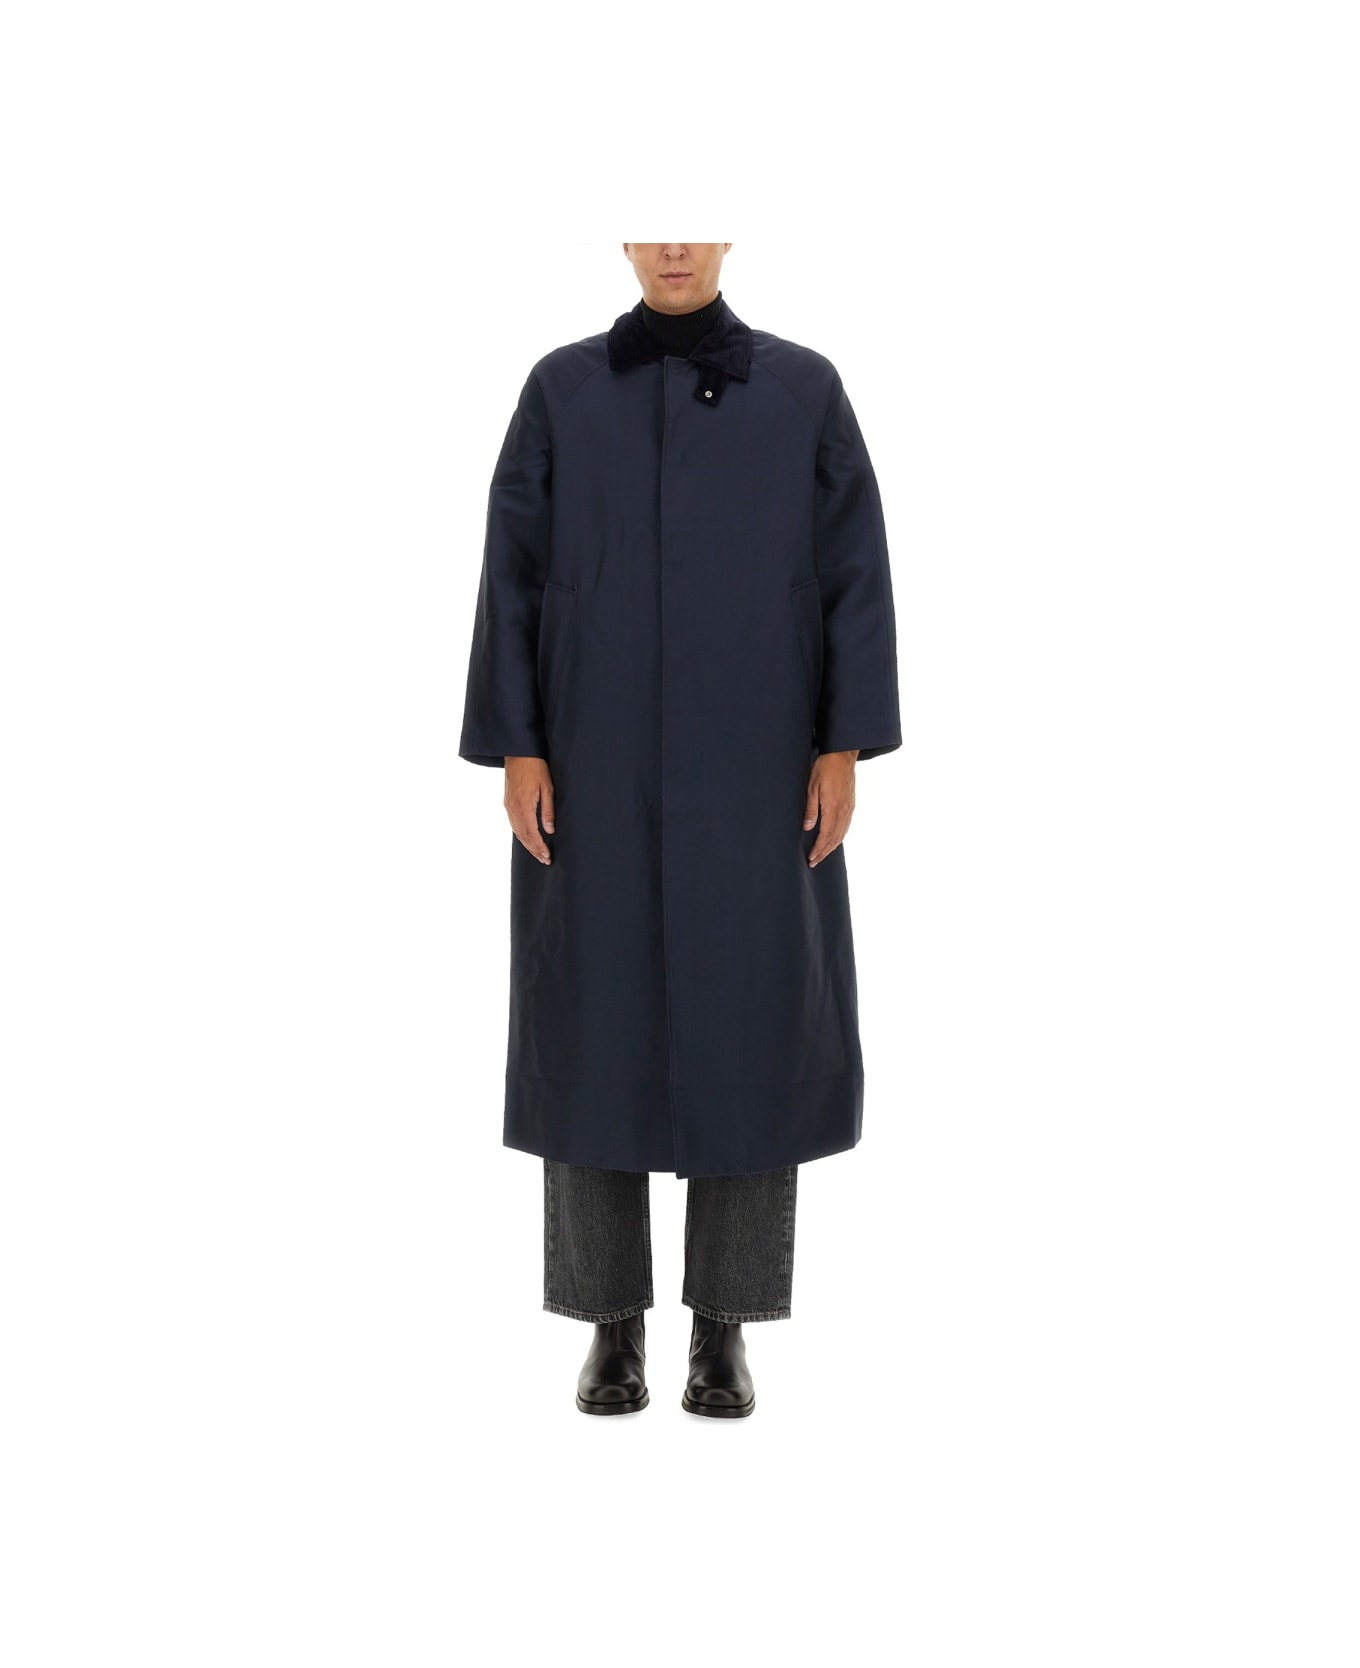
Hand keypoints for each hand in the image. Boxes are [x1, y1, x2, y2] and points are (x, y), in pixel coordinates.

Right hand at [504, 756, 554, 863]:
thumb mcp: (547, 787)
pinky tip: (528, 839)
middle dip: (534, 850)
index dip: (539, 847)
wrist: (518, 751)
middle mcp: (513, 808)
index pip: (531, 833)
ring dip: (527, 844)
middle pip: (523, 836)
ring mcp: (508, 805)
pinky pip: (513, 824)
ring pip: (517, 831)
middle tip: (545, 860)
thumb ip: (548, 810)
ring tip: (538, 854)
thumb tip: (550, 830)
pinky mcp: (507, 802)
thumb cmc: (535, 766)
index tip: (547, 857)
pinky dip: (521, 834)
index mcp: (523, 805)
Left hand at [803, 750, 857, 866]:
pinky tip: (834, 840)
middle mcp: (844, 810)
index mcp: (833, 807)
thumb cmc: (824, 768)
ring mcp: (849, 808)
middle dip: (824, 852)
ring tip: (822, 855)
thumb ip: (810, 808)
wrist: (842, 755)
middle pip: (835, 838)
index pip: (826, 835)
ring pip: (842, 834)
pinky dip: (839, 837)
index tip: (811, 858)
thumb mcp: (812, 786)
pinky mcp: (851, 804)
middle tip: (814, 862)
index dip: (818, 849)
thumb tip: (807, 827)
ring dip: (832, 847)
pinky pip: (846, 826)